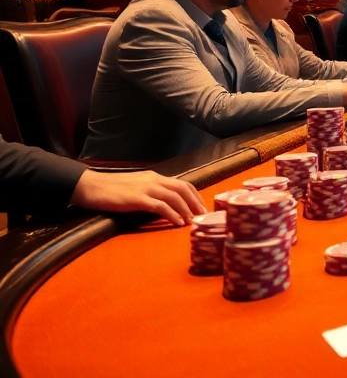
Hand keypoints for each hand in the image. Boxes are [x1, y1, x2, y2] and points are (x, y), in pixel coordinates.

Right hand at [71, 169, 205, 225]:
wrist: (89, 186)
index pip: (182, 183)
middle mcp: (153, 180)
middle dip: (196, 202)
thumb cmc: (110, 189)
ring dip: (187, 209)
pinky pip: (160, 206)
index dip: (194, 195)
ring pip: (174, 197)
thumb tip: (163, 203)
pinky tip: (178, 222)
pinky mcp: (137, 199)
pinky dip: (172, 214)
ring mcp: (146, 188)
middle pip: (183, 188)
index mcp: (154, 177)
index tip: (201, 206)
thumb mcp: (135, 187)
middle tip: (203, 215)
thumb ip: (150, 192)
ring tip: (193, 221)